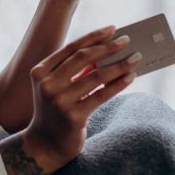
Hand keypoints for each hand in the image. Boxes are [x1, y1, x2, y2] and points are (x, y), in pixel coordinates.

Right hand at [20, 25, 141, 171]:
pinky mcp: (73, 117)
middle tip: (126, 41)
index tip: (112, 29)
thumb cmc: (55, 110)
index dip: (93, 37)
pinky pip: (101, 95)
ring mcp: (59, 101)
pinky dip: (118, 84)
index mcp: (40, 72)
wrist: (45, 145)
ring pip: (96, 76)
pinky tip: (130, 77)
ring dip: (119, 65)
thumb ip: (74, 70)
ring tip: (134, 59)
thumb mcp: (57, 87)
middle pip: (83, 58)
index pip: (71, 48)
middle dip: (108, 47)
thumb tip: (107, 51)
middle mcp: (47, 85)